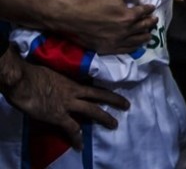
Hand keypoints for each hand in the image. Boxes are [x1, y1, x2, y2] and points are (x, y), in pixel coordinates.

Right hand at [0, 50, 128, 148]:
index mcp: (72, 82)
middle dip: (114, 100)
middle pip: (99, 95)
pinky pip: (71, 129)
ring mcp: (68, 104)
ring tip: (115, 124)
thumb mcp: (52, 73)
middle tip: (127, 105)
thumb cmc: (33, 74)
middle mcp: (74, 92)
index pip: (92, 85)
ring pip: (92, 110)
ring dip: (105, 117)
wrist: (23, 81)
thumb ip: (60, 80)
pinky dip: (76, 138)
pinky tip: (80, 146)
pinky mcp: (59, 116)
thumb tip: (60, 83)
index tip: (114, 92)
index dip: (104, 89)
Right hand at [63, 0, 156, 53]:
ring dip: (145, 36)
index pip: (144, 12)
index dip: (149, 9)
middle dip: (150, 22)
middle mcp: (125, 31)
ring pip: (137, 41)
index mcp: (128, 15)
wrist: (69, 15)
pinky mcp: (107, 49)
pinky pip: (125, 50)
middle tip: (154, 20)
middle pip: (143, 27)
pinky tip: (137, 45)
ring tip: (149, 34)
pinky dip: (134, 47)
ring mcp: (116, 41)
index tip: (151, 7)